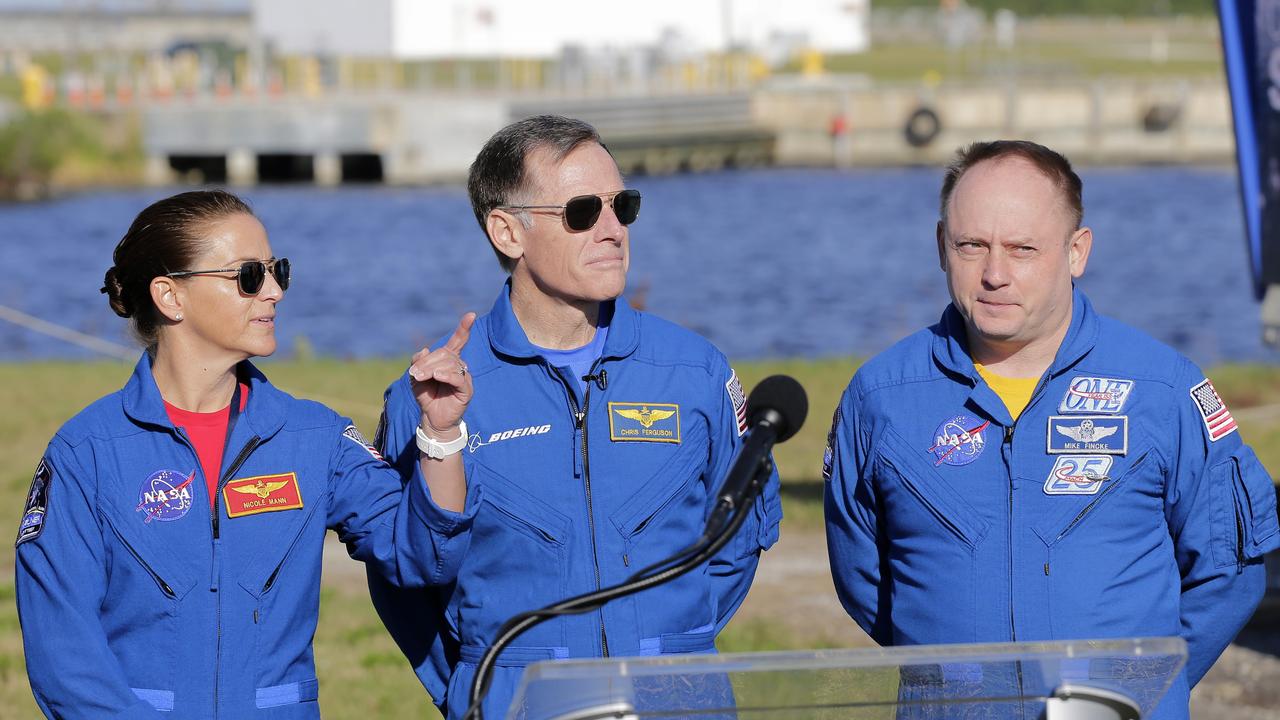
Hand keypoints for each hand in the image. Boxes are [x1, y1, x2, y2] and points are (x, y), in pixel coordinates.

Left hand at [410, 313, 475, 437]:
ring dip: (431, 369)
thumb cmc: (426, 395)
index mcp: (449, 360)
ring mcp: (464, 377)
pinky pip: (458, 378)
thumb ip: (417, 362)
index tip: (471, 315)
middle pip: (445, 354)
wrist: (431, 418)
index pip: (458, 341)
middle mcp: (459, 366)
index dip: (464, 328)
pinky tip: (437, 376)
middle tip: (414, 373)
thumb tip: (425, 351)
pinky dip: (446, 375)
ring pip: (449, 364)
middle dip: (427, 362)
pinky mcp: (466, 390)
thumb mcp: (416, 377)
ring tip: (419, 378)